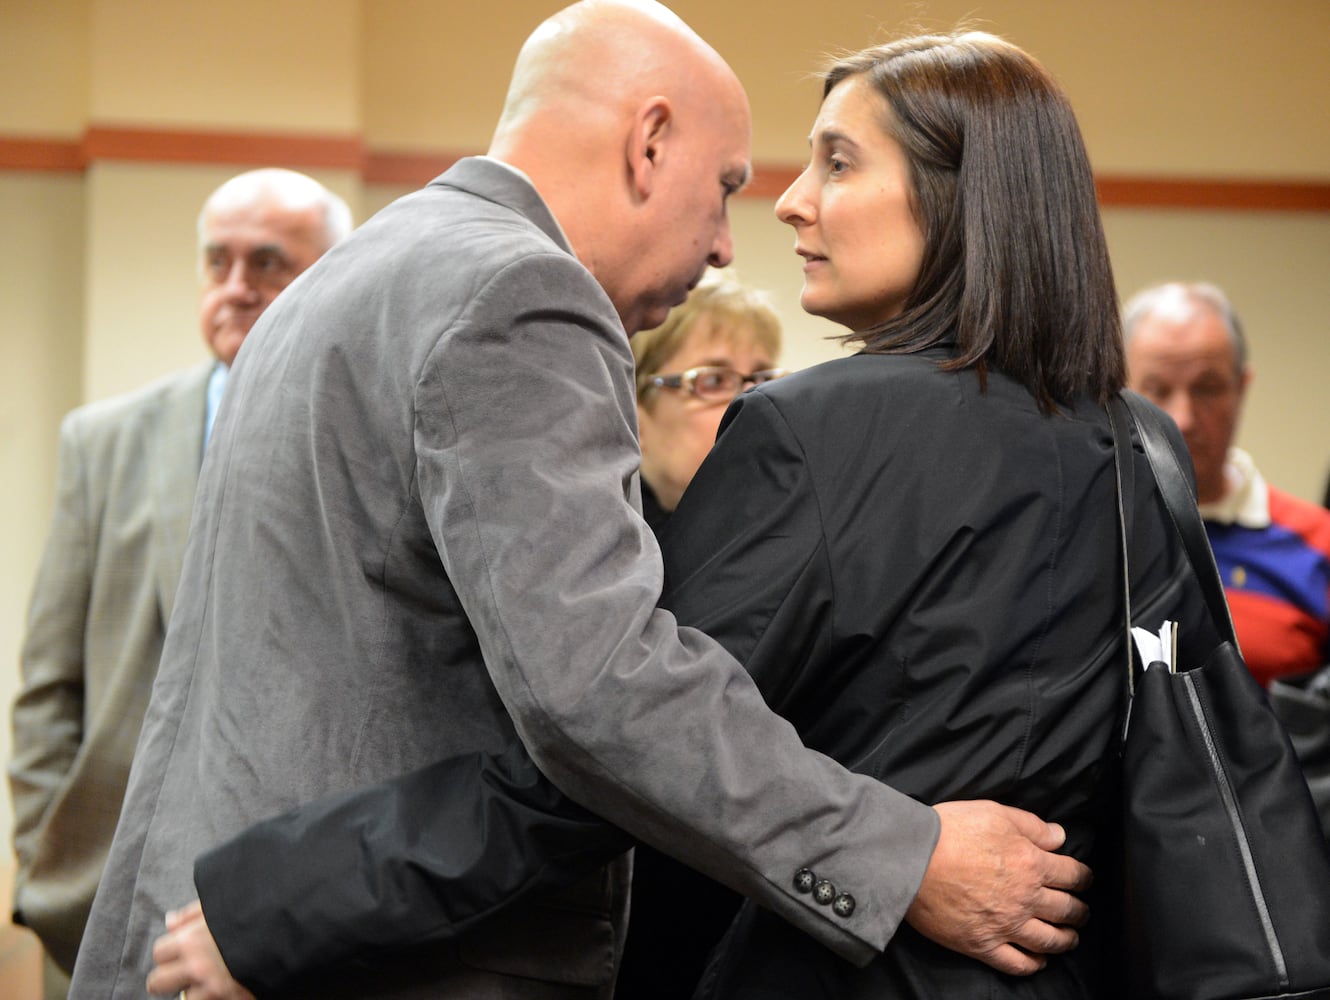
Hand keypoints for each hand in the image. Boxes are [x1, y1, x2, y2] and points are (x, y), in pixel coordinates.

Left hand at [146, 900, 255, 999]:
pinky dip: (216, 996)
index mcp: (194, 940)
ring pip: (185, 999)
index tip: (180, 950)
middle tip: (187, 971)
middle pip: (158, 982)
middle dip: (170, 977)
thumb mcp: (226, 903)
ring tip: (212, 979)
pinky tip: (229, 985)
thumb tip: (171, 921)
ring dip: (196, 990)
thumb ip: (194, 912)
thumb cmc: (261, 912)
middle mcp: (199, 968)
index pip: (159, 952)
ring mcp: (214, 989)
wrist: (297, 931)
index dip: (170, 951)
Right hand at [904, 800, 1091, 975]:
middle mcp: (1026, 899)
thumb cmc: (950, 831)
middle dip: (1079, 910)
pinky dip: (1033, 964)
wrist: (911, 859)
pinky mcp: (982, 944)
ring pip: (1049, 940)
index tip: (1084, 879)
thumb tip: (1060, 837)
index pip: (1072, 875)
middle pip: (1066, 910)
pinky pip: (1017, 963)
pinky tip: (1039, 961)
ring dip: (1065, 939)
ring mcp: (1005, 925)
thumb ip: (1031, 825)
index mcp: (1031, 864)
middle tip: (1082, 910)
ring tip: (1070, 937)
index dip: (1083, 877)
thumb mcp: (994, 813)